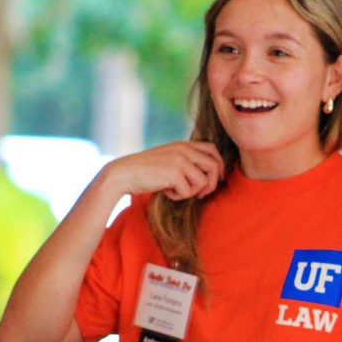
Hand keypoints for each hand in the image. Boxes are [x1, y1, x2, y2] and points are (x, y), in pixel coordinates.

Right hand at [104, 141, 224, 200]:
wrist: (123, 174)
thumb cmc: (145, 171)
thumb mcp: (168, 160)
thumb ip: (186, 162)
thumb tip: (211, 175)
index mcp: (183, 144)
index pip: (212, 149)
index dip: (218, 165)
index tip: (217, 178)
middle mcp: (183, 149)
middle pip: (214, 166)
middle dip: (212, 183)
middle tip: (201, 194)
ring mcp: (180, 160)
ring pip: (203, 182)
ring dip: (191, 192)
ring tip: (175, 190)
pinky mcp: (175, 173)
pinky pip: (188, 192)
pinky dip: (178, 196)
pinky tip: (165, 191)